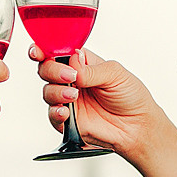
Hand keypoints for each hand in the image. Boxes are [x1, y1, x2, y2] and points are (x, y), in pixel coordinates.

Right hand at [33, 45, 157, 156]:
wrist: (138, 126)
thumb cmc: (131, 97)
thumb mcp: (115, 74)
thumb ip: (91, 69)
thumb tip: (72, 64)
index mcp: (81, 63)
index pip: (57, 51)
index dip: (43, 49)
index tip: (38, 51)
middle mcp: (71, 79)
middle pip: (46, 69)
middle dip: (52, 70)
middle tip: (69, 76)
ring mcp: (68, 99)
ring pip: (47, 91)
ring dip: (56, 92)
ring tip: (74, 95)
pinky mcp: (67, 120)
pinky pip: (52, 115)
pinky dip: (56, 112)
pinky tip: (66, 111)